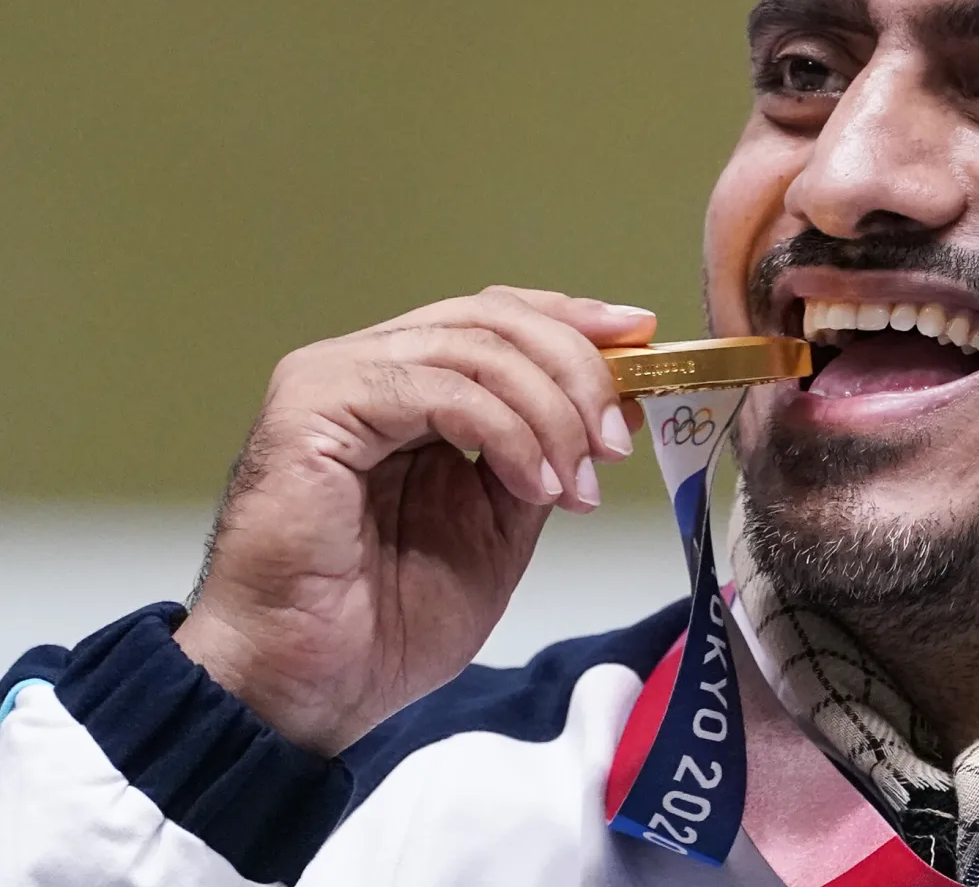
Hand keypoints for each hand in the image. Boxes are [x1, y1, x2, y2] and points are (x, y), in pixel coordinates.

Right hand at [173, 287, 654, 755]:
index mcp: (404, 386)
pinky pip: (439, 389)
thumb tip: (619, 405)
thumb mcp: (499, 527)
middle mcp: (365, 366)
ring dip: (550, 411)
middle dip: (576, 370)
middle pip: (492, 320)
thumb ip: (545, 456)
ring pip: (474, 347)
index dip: (572, 321)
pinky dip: (506, 431)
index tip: (642, 339)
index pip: (495, 318)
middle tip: (616, 440)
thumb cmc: (385, 621)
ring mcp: (334, 379)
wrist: (309, 688)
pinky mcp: (315, 408)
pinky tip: (536, 485)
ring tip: (577, 485)